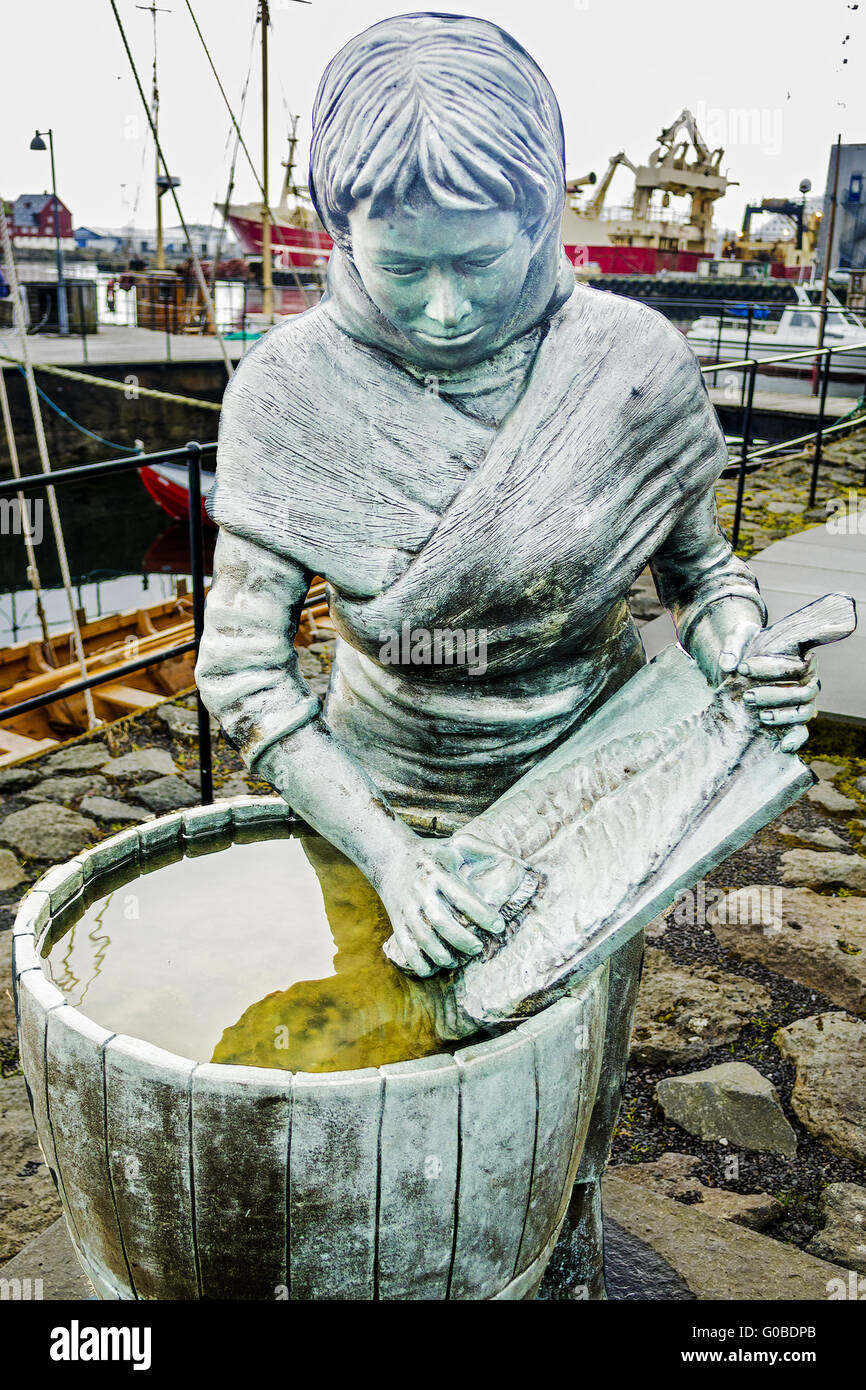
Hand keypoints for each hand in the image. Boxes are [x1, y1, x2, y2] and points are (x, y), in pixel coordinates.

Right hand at [379, 838, 513, 977]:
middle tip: (478, 948)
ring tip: (456, 961)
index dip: (483, 915)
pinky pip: (406, 947)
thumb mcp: (461, 844)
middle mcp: (421, 890)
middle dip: (463, 940)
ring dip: (442, 955)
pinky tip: (433, 968)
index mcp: (439, 872)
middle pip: (441, 921)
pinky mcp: (397, 921)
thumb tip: (527, 867)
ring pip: (423, 938)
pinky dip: (419, 962)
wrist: (391, 858)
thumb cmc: (436, 853)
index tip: (499, 926)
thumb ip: (492, 851)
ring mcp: (407, 907)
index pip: (462, 897)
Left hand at [686, 599, 819, 753]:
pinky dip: (795, 739)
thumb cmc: (745, 646)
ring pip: (803, 712)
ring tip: (760, 717)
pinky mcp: (790, 718)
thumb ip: (733, 646)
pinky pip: (800, 731)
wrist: (738, 663)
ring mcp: (798, 701)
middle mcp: (804, 681)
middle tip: (747, 696)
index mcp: (798, 659)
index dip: (772, 668)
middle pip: (803, 692)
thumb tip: (728, 665)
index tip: (743, 668)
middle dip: (775, 695)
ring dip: (783, 717)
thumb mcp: (738, 637)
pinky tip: (783, 746)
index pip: (798, 666)